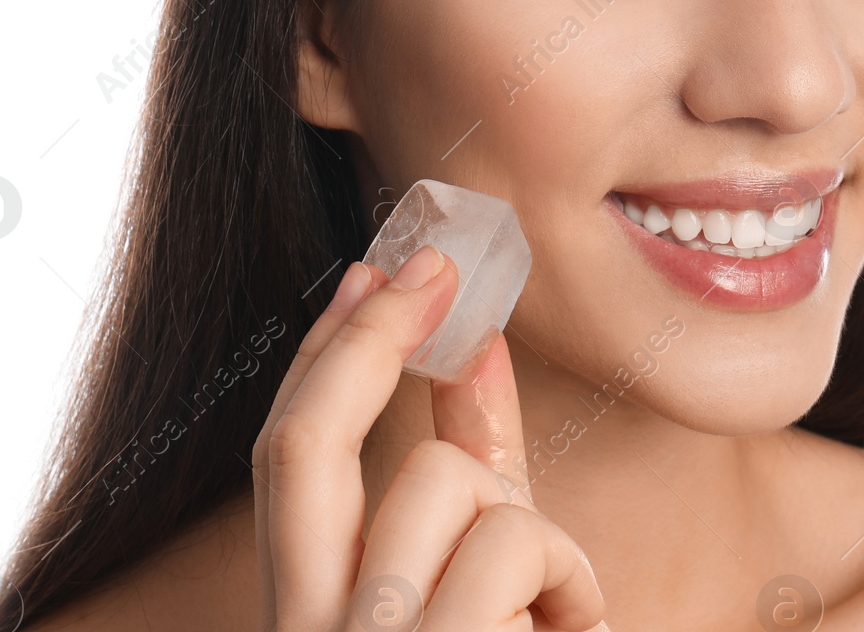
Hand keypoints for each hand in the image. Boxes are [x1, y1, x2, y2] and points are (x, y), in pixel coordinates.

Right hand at [251, 244, 606, 630]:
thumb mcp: (495, 568)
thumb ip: (479, 460)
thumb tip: (476, 340)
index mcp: (307, 609)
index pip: (287, 456)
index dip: (328, 352)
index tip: (372, 271)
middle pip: (303, 444)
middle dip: (371, 337)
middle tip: (438, 268)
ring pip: (439, 475)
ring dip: (530, 524)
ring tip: (560, 602)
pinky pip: (510, 541)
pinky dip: (569, 573)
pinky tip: (576, 624)